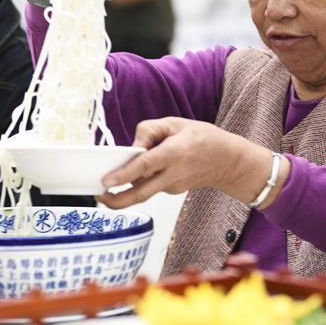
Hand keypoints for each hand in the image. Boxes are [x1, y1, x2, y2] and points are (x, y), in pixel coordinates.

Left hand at [97, 117, 273, 208]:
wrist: (227, 161)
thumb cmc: (201, 138)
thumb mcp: (175, 123)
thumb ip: (149, 130)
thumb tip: (132, 145)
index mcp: (172, 154)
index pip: (144, 166)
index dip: (123, 175)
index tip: (106, 181)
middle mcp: (172, 174)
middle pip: (140, 194)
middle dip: (117, 201)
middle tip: (99, 197)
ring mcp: (172, 187)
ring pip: (143, 191)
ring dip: (126, 189)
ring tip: (115, 179)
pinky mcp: (172, 191)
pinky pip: (151, 185)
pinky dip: (142, 179)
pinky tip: (145, 169)